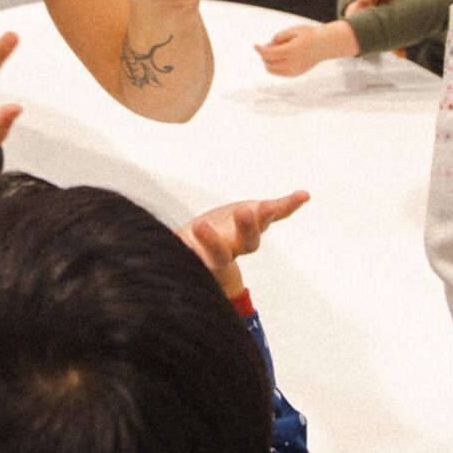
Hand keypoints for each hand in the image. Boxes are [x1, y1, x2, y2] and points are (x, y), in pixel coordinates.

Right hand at [176, 190, 309, 296]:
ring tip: (272, 203)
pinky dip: (290, 204)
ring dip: (267, 215)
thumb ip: (173, 246)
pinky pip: (278, 212)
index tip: (197, 229)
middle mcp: (235, 247)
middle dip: (245, 228)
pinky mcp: (259, 217)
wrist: (209, 251)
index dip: (209, 243)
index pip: (214, 253)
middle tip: (242, 211)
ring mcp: (249, 233)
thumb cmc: (191, 250)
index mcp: (214, 257)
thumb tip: (149, 245)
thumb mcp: (180, 250)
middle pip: (246, 243)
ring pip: (261, 227)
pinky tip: (303, 195)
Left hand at [255, 20, 356, 76]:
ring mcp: (294, 70)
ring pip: (272, 69)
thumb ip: (279, 37)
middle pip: (269, 62)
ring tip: (275, 51)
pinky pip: (278, 72)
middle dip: (264, 54)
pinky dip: (274, 66)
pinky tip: (278, 58)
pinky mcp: (295, 74)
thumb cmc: (308, 35)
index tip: (255, 45)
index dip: (260, 49)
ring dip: (268, 61)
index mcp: (292, 50)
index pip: (269, 53)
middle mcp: (292, 62)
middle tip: (270, 45)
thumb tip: (268, 45)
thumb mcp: (293, 30)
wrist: (323, 45)